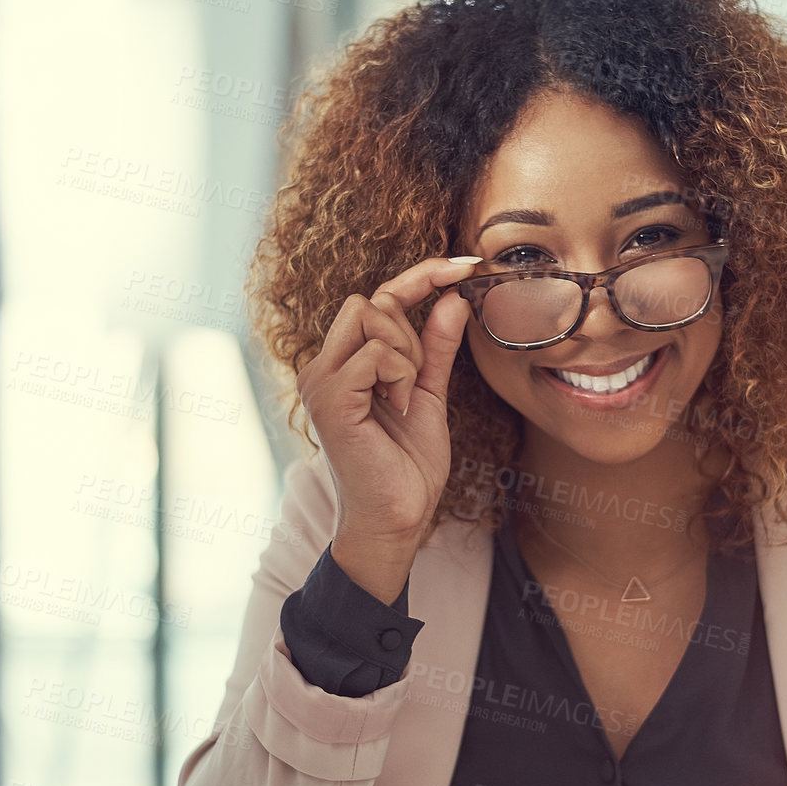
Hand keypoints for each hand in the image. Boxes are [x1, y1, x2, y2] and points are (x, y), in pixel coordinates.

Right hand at [298, 256, 477, 592]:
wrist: (397, 519)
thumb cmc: (408, 467)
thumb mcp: (429, 395)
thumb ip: (436, 348)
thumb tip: (455, 299)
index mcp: (343, 364)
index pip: (379, 299)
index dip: (421, 276)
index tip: (466, 266)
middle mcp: (323, 366)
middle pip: (374, 301)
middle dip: (411, 332)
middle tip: (416, 385)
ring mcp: (320, 379)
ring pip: (373, 316)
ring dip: (407, 356)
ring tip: (403, 402)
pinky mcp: (329, 396)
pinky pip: (377, 352)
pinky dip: (401, 375)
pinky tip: (397, 410)